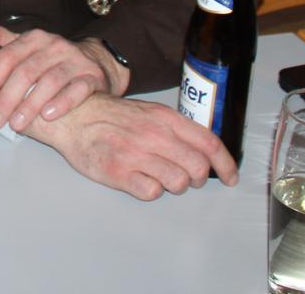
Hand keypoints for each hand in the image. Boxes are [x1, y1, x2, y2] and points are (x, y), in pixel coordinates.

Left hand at [0, 22, 126, 130]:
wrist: (96, 62)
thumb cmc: (51, 58)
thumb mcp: (25, 45)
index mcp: (34, 38)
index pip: (7, 56)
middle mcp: (54, 46)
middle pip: (26, 72)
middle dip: (7, 98)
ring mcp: (75, 60)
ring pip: (50, 81)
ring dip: (31, 104)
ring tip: (17, 124)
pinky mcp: (92, 76)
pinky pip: (77, 89)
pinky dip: (62, 102)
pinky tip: (48, 116)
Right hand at [25, 93, 237, 200]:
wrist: (73, 118)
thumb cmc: (112, 117)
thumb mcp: (149, 112)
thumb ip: (176, 129)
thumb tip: (205, 152)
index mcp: (164, 118)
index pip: (209, 143)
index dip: (226, 164)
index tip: (231, 177)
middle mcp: (154, 135)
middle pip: (198, 167)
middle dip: (197, 178)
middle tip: (186, 177)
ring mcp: (136, 154)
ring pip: (179, 183)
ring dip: (174, 185)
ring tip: (158, 176)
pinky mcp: (119, 173)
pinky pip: (152, 193)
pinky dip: (151, 191)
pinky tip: (140, 179)